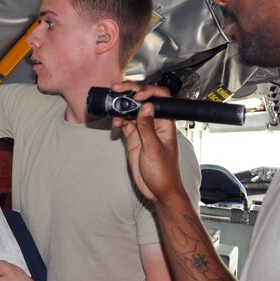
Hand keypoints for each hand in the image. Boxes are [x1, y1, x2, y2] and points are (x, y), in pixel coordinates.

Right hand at [112, 81, 186, 202]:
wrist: (158, 191)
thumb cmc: (165, 174)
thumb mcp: (154, 150)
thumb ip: (148, 128)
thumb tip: (146, 106)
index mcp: (166, 124)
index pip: (160, 98)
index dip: (148, 92)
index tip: (136, 96)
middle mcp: (155, 124)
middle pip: (144, 100)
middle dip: (131, 92)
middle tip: (117, 89)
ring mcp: (144, 130)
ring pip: (132, 110)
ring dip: (122, 107)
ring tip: (113, 108)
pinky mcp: (135, 138)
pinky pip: (125, 123)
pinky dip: (118, 120)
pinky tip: (115, 123)